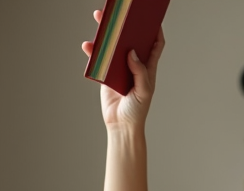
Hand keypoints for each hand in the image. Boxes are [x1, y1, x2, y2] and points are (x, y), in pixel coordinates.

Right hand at [80, 8, 164, 130]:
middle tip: (119, 13)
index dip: (155, 31)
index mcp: (147, 67)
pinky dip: (93, 51)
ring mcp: (119, 68)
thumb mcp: (144, 91)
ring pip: (113, 46)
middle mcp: (134, 65)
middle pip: (131, 40)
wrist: (121, 125)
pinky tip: (88, 46)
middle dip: (126, 25)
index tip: (151, 18)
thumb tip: (131, 52)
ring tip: (100, 20)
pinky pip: (99, 59)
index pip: (155, 45)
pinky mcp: (106, 74)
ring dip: (106, 34)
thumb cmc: (137, 110)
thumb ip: (140, 71)